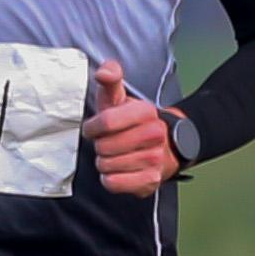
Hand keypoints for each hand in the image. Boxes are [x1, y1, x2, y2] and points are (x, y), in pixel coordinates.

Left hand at [86, 60, 179, 194]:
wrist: (162, 147)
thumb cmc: (130, 122)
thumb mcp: (118, 98)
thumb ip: (110, 79)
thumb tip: (104, 72)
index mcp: (146, 111)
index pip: (106, 121)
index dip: (92, 128)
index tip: (93, 129)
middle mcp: (155, 134)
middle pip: (104, 146)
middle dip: (100, 146)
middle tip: (108, 144)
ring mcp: (155, 158)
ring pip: (107, 165)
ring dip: (104, 163)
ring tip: (114, 156)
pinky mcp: (150, 180)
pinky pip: (114, 183)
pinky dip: (110, 179)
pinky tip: (118, 171)